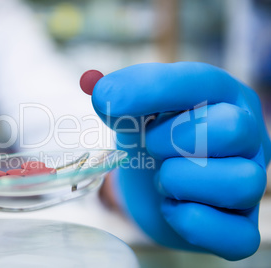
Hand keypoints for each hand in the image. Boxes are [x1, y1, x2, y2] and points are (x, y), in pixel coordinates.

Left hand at [92, 62, 270, 260]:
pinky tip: (171, 207)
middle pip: (234, 129)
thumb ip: (121, 96)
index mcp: (222, 98)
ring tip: (161, 179)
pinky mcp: (240, 226)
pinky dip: (191, 222)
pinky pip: (236, 236)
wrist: (152, 184)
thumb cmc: (150, 139)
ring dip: (182, 181)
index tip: (106, 100)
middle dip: (176, 138)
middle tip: (151, 145)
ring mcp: (249, 183)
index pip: (202, 82)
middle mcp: (247, 138)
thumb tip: (103, 92)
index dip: (153, 90)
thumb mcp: (135, 110)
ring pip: (241, 182)